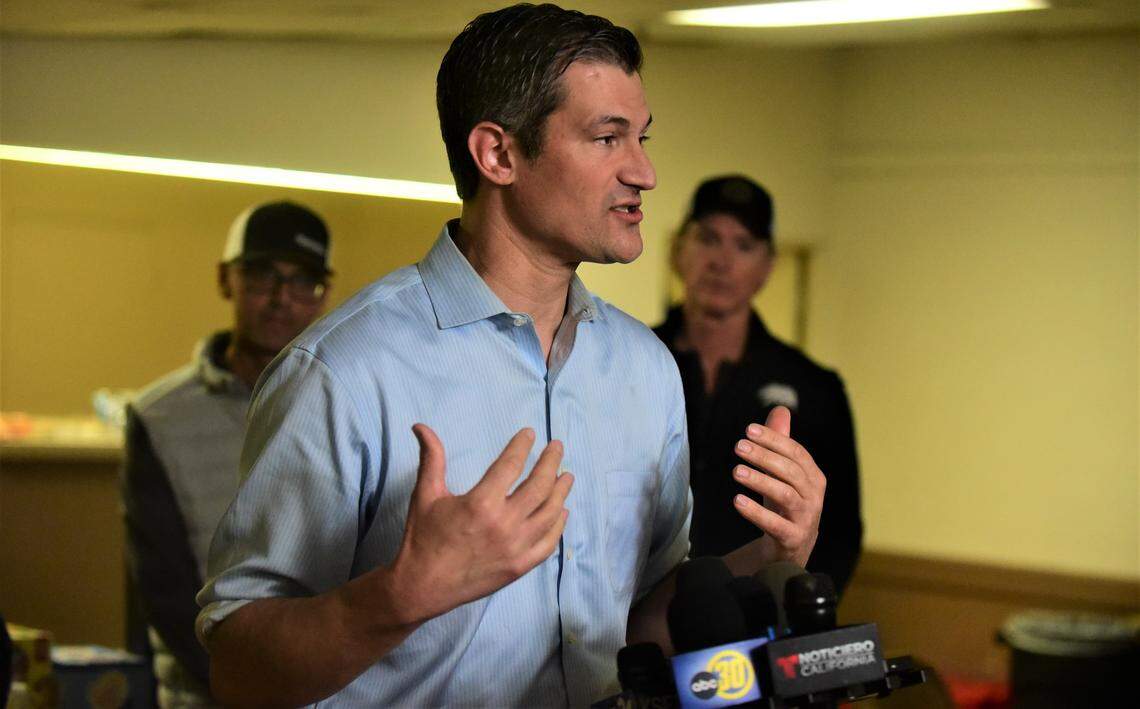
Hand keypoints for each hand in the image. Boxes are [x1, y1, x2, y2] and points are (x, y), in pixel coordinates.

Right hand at [389, 424, 572, 622]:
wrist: (422, 587)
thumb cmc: (422, 538)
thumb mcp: (425, 495)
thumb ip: (431, 458)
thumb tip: (420, 425)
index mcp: (481, 503)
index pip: (511, 465)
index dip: (522, 445)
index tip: (530, 434)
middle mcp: (504, 524)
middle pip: (540, 485)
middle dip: (551, 461)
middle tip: (557, 447)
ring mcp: (516, 547)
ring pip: (550, 513)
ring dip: (561, 490)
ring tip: (566, 476)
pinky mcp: (520, 566)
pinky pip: (548, 543)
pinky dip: (558, 525)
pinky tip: (560, 511)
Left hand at [730, 406, 824, 566]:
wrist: (791, 547)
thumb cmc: (784, 503)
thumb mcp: (782, 473)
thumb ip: (780, 443)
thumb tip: (780, 409)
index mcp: (813, 476)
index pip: (795, 452)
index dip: (773, 439)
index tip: (748, 430)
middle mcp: (814, 496)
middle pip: (790, 471)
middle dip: (764, 456)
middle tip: (738, 446)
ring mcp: (805, 518)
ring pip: (785, 495)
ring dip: (760, 481)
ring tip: (736, 471)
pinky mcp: (793, 538)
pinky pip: (776, 525)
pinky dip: (757, 513)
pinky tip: (737, 501)